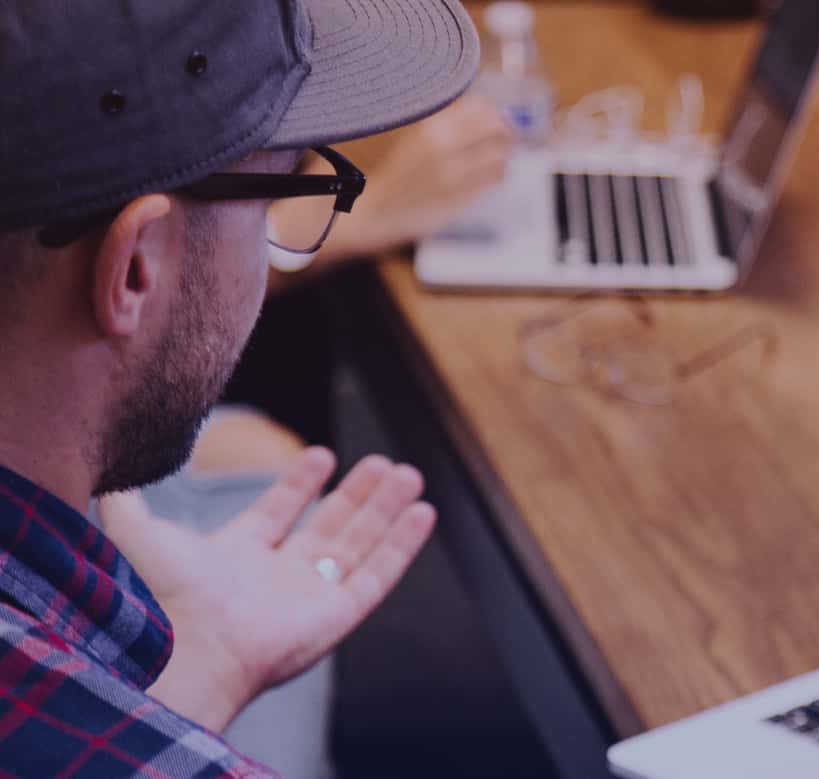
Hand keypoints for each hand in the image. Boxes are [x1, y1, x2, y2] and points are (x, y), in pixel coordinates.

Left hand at [101, 450, 435, 731]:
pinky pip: (378, 574)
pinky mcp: (338, 615)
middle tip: (382, 463)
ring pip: (359, 546)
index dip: (299, 485)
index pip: (276, 516)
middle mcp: (275, 580)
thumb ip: (127, 501)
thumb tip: (111, 467)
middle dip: (357, 495)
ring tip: (408, 473)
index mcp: (233, 561)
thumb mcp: (136, 533)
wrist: (184, 647)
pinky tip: (422, 512)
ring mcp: (310, 598)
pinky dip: (403, 544)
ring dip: (386, 510)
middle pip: (328, 528)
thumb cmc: (157, 595)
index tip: (323, 455)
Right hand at [288, 95, 515, 263]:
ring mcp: (452, 173)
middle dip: (508, 132)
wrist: (379, 209)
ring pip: (501, 154)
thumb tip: (492, 111)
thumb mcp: (420, 137)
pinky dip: (499, 173)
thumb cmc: (403, 172)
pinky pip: (495, 178)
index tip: (498, 119)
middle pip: (497, 128)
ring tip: (496, 158)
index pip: (481, 107)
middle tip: (507, 138)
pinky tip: (490, 175)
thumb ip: (452, 123)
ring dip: (504, 155)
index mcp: (431, 127)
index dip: (495, 112)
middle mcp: (442, 146)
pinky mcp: (460, 196)